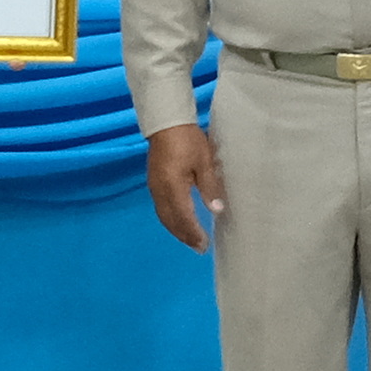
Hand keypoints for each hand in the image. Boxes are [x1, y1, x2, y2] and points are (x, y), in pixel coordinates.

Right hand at [145, 122, 222, 250]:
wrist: (166, 122)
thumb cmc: (188, 140)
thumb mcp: (204, 162)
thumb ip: (209, 187)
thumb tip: (216, 210)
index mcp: (173, 187)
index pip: (184, 217)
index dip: (193, 232)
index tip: (204, 244)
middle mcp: (160, 191)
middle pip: (171, 220)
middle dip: (185, 236)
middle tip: (199, 248)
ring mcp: (154, 187)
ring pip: (164, 216)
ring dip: (176, 230)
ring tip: (190, 239)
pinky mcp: (154, 183)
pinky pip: (161, 208)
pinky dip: (170, 220)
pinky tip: (179, 222)